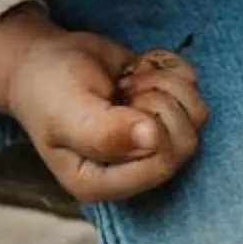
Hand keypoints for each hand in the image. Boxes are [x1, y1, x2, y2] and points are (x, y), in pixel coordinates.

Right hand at [0, 8, 207, 202]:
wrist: (46, 60)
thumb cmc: (49, 90)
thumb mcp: (67, 111)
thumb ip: (105, 132)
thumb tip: (154, 139)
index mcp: (102, 183)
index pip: (162, 165)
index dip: (153, 124)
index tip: (123, 100)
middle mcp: (132, 168)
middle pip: (185, 141)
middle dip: (159, 100)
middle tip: (125, 90)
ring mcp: (153, 140)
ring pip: (196, 113)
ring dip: (164, 83)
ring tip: (127, 82)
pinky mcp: (165, 110)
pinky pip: (193, 87)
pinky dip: (167, 68)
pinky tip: (136, 71)